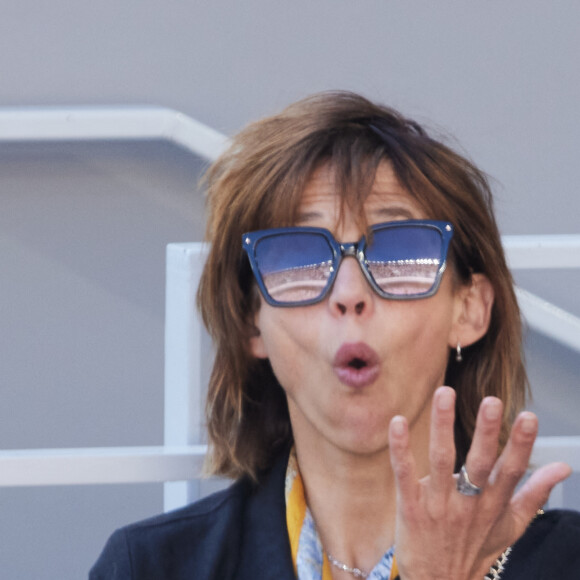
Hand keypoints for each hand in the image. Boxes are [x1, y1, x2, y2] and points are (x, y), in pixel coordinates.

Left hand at [388, 386, 570, 579]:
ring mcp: (438, 506)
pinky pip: (404, 474)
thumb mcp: (510, 527)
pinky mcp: (410, 508)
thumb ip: (533, 494)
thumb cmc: (474, 550)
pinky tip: (397, 422)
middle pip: (480, 464)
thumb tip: (563, 467)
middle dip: (487, 432)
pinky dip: (401, 449)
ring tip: (445, 393)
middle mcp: (468, 504)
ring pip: (442, 460)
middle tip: (492, 401)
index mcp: (493, 505)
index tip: (529, 416)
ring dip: (443, 426)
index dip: (521, 445)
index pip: (511, 472)